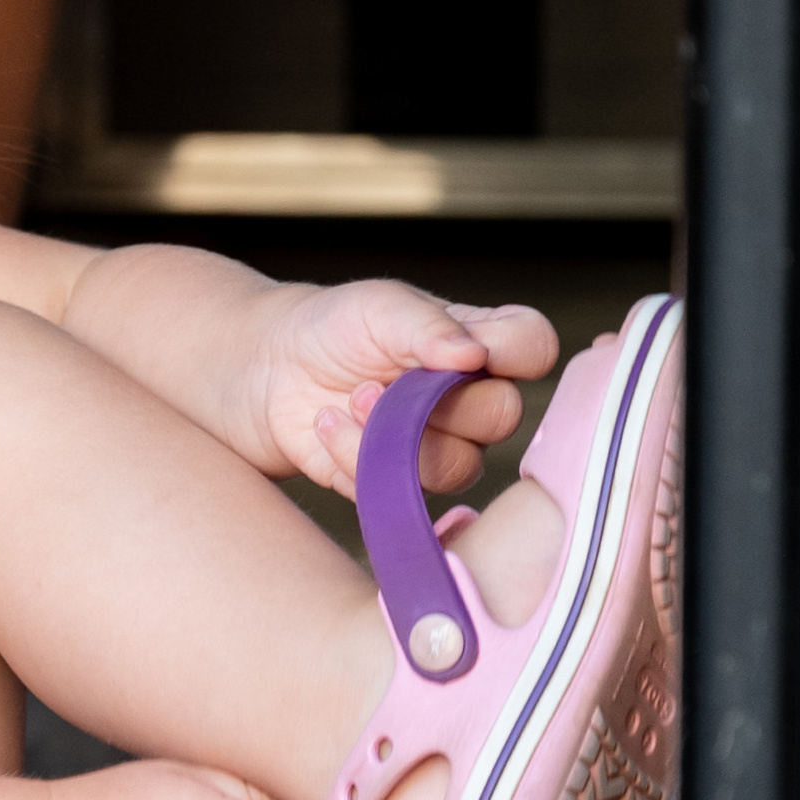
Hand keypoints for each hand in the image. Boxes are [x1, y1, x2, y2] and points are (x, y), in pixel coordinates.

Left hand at [239, 281, 556, 497]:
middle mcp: (471, 398)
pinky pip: (400, 491)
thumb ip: (428, 326)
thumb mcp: (379, 307)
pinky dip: (354, 458)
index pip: (535, 348)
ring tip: (348, 401)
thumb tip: (472, 354)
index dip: (518, 354)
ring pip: (457, 465)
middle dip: (440, 401)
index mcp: (480, 342)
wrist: (264, 370)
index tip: (469, 352)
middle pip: (504, 416)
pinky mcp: (398, 484)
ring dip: (393, 436)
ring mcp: (440, 445)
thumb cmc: (330, 327)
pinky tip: (326, 427)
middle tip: (384, 380)